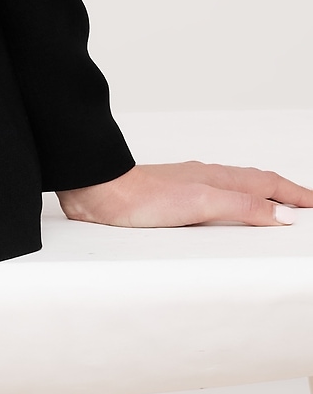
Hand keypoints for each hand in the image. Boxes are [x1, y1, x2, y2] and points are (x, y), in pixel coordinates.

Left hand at [58, 162, 312, 228]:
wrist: (100, 193)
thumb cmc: (144, 198)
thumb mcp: (203, 203)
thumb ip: (243, 208)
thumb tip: (283, 215)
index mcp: (221, 178)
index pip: (269, 185)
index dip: (295, 195)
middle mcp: (208, 178)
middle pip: (256, 183)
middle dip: (283, 192)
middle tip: (304, 203)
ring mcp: (189, 186)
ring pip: (235, 188)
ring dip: (259, 196)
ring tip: (273, 206)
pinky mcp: (171, 198)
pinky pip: (215, 197)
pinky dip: (232, 203)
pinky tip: (222, 211)